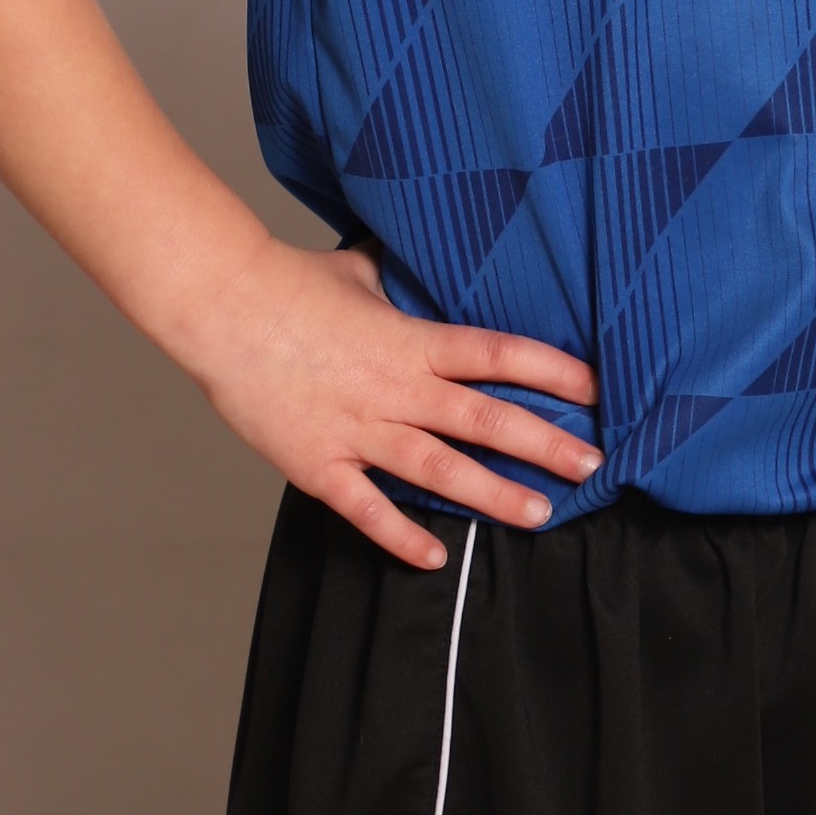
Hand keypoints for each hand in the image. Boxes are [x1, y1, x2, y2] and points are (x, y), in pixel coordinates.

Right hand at [188, 241, 598, 570]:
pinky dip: (400, 536)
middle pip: (486, 419)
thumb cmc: (287, 283)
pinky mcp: (318, 462)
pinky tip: (435, 557)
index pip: (498, 355)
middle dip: (545, 444)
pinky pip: (366, 508)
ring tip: (540, 514)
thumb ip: (396, 278)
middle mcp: (396, 388)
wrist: (221, 307)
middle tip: (593, 464)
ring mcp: (358, 429)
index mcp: (411, 339)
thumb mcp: (358, 270)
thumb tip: (414, 256)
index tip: (594, 389)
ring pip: (440, 469)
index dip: (551, 372)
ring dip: (493, 494)